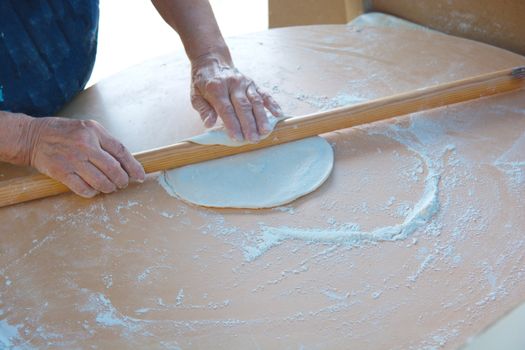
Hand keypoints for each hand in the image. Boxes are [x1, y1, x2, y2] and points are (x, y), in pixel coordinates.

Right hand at [26, 117, 144, 197]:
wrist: (32, 137)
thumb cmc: (63, 132)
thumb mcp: (87, 128)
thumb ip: (105, 142)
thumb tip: (125, 162)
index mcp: (94, 132)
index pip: (121, 152)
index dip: (134, 167)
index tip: (140, 176)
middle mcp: (85, 145)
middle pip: (114, 170)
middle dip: (122, 181)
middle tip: (123, 184)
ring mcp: (73, 160)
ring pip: (101, 182)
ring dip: (109, 188)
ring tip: (109, 188)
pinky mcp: (62, 172)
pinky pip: (84, 189)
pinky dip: (92, 193)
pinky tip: (93, 190)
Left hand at [190, 53, 283, 141]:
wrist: (212, 60)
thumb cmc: (203, 82)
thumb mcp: (195, 95)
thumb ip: (203, 110)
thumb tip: (209, 124)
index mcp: (216, 88)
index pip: (226, 109)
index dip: (232, 124)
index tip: (237, 137)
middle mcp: (232, 84)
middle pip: (243, 106)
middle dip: (249, 124)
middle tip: (253, 139)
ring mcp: (245, 83)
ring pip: (255, 101)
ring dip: (261, 117)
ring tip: (265, 131)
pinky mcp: (253, 83)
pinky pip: (264, 93)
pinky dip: (272, 103)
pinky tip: (278, 114)